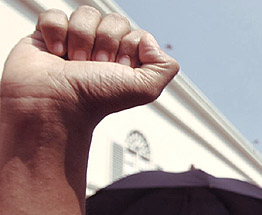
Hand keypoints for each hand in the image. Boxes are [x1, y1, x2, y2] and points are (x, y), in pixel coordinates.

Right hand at [1, 6, 178, 124]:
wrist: (54, 104)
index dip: (128, 48)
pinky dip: (55, 32)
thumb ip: (165, 67)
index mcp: (126, 62)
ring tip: (75, 61)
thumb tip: (148, 41)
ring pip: (86, 13)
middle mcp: (102, 51)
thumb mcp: (145, 89)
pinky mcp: (47, 36)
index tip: (117, 68)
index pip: (137, 34)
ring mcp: (75, 42)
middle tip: (95, 65)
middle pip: (114, 20)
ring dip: (81, 37)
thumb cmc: (95, 99)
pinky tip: (56, 53)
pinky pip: (54, 15)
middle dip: (106, 42)